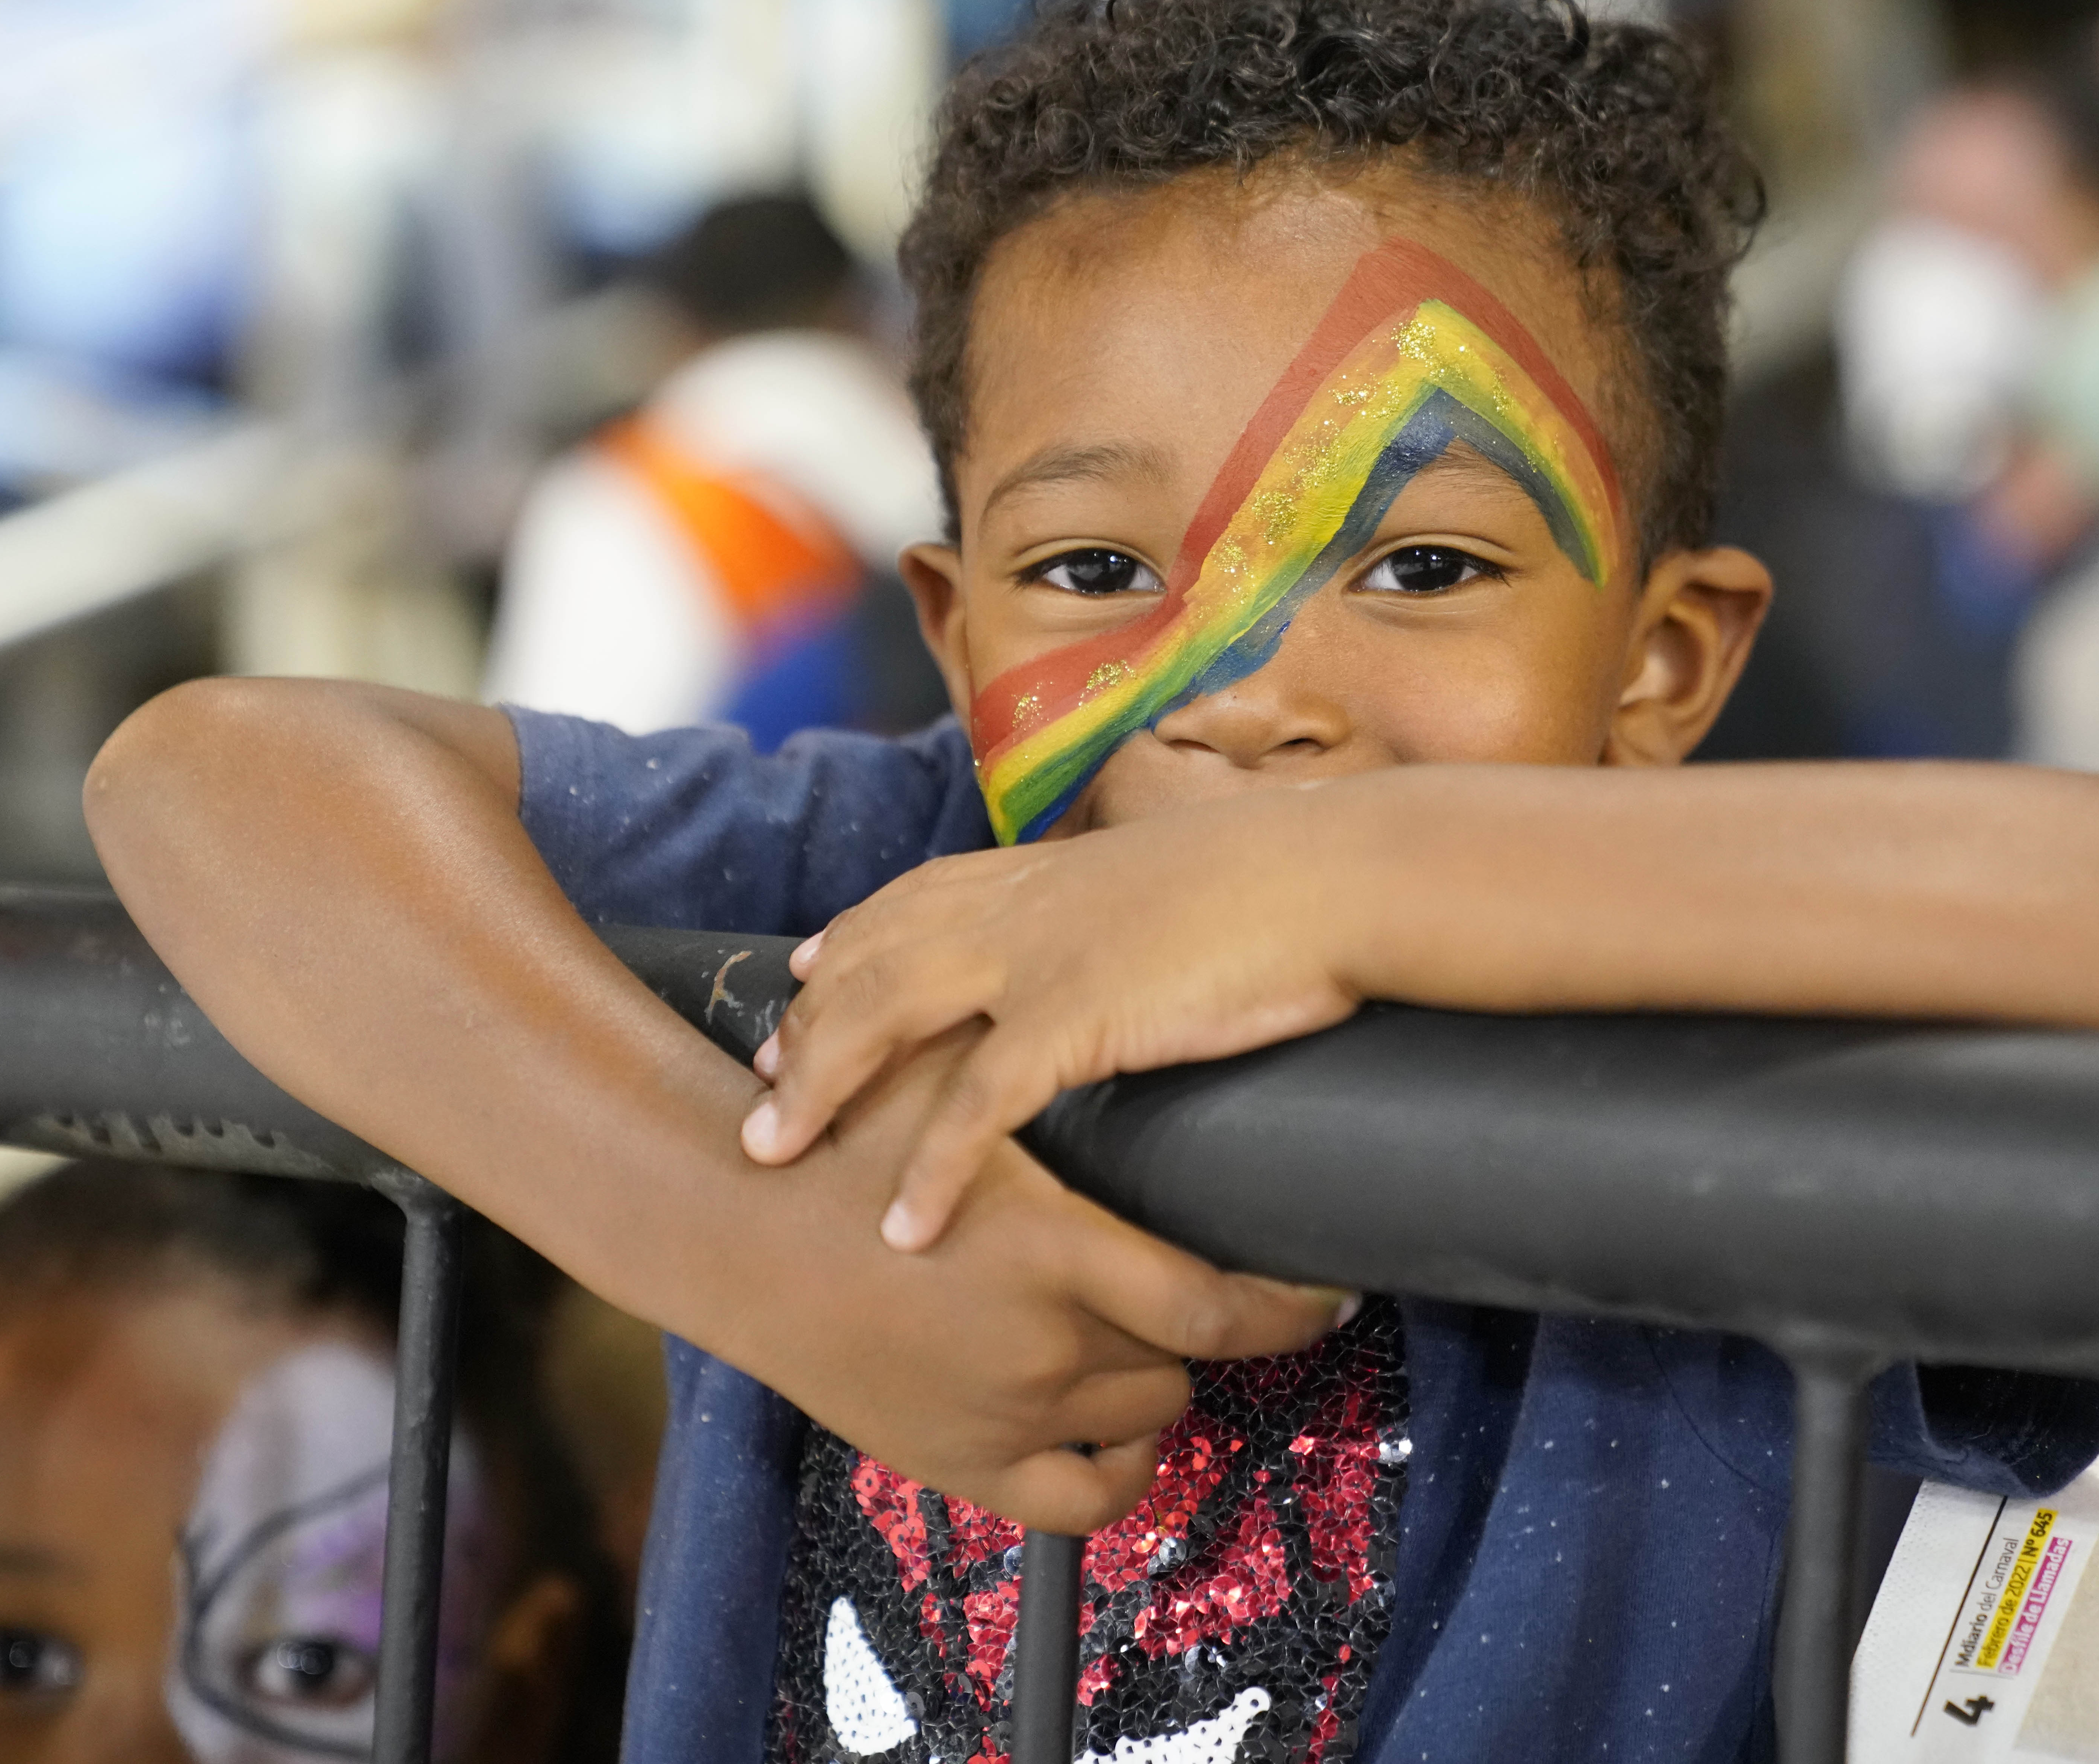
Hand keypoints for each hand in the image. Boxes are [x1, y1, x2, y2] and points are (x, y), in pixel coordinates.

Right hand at [716, 1021, 1348, 1530]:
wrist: (724, 1227)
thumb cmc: (840, 1142)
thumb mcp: (956, 1087)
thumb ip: (1048, 1077)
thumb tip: (1151, 1035)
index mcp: (1052, 1252)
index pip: (1223, 1307)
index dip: (1294, 1304)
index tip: (1333, 1289)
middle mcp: (1040, 1349)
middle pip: (1184, 1357)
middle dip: (1204, 1321)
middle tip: (1207, 1286)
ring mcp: (1001, 1415)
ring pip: (1144, 1416)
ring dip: (1157, 1377)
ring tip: (1141, 1330)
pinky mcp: (960, 1462)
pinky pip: (1082, 1498)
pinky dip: (1118, 1467)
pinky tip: (1118, 1426)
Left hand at [740, 786, 1368, 1250]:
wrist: (1341, 875)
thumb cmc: (1288, 883)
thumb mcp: (1178, 884)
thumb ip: (1128, 913)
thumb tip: (1135, 940)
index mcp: (1049, 874)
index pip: (916, 899)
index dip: (852, 938)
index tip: (807, 971)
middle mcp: (1024, 907)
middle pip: (872, 961)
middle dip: (805, 1026)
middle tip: (757, 1085)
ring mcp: (1042, 957)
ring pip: (887, 1019)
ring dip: (822, 1090)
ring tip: (773, 1155)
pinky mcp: (1080, 1015)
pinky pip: (979, 1106)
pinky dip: (932, 1169)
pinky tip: (902, 1223)